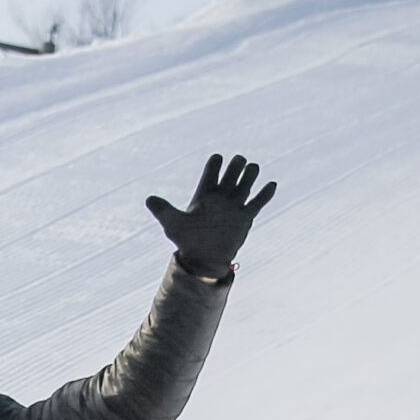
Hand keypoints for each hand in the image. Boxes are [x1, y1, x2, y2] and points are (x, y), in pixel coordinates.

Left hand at [146, 153, 276, 279]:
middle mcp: (221, 196)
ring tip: (251, 173)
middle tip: (237, 166)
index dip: (216, 162)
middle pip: (233, 170)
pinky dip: (266, 193)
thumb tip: (148, 199)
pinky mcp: (246, 217)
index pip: (213, 169)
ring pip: (248, 181)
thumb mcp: (173, 224)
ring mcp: (234, 205)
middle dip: (237, 164)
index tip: (217, 160)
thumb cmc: (187, 241)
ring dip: (251, 174)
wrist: (203, 259)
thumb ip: (163, 210)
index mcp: (204, 194)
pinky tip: (270, 184)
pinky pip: (259, 201)